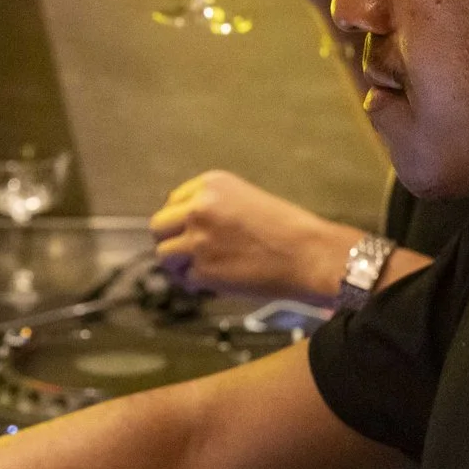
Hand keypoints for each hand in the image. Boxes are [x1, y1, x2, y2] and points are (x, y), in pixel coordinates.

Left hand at [150, 170, 360, 300]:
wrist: (309, 254)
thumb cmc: (287, 229)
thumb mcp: (247, 200)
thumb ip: (214, 207)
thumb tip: (186, 228)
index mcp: (211, 184)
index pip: (174, 201)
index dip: (180, 220)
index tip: (189, 232)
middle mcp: (199, 208)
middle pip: (159, 226)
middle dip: (170, 241)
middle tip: (185, 254)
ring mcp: (198, 240)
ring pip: (164, 255)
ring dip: (178, 265)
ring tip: (197, 270)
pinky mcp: (203, 270)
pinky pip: (186, 279)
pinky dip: (197, 283)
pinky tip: (215, 283)